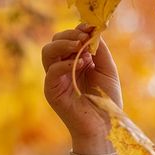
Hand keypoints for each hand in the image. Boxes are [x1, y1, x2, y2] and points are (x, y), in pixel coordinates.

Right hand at [41, 26, 121, 153]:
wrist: (105, 126)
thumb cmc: (106, 100)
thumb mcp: (107, 69)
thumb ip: (99, 49)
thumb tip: (91, 29)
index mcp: (74, 62)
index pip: (68, 38)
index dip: (77, 30)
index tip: (90, 28)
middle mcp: (63, 69)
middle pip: (55, 41)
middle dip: (69, 35)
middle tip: (84, 38)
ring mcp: (56, 80)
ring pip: (48, 52)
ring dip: (63, 44)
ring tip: (80, 46)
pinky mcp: (52, 92)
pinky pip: (51, 72)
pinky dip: (64, 63)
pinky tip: (80, 64)